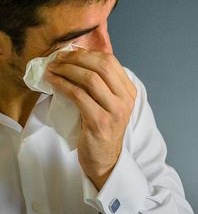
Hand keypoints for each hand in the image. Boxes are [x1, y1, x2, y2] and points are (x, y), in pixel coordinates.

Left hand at [45, 49, 136, 188]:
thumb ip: (102, 86)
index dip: (87, 54)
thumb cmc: (103, 130)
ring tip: (52, 69)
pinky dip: (62, 85)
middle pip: (101, 66)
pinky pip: (78, 95)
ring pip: (89, 79)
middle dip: (76, 59)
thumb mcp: (110, 105)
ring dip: (66, 70)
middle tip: (58, 60)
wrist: (105, 159)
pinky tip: (53, 83)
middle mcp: (125, 100)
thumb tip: (76, 61)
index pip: (110, 62)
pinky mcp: (99, 122)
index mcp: (129, 92)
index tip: (69, 54)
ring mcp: (114, 111)